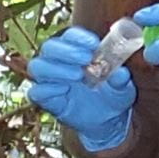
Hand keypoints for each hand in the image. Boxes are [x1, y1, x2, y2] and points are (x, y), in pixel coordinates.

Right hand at [24, 28, 136, 152]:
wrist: (107, 121)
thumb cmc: (113, 96)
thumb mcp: (122, 89)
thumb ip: (121, 81)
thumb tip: (121, 73)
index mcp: (78, 51)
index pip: (70, 36)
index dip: (78, 37)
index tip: (94, 43)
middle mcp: (60, 62)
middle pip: (50, 47)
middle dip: (66, 50)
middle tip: (86, 59)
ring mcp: (51, 80)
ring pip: (38, 66)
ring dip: (56, 68)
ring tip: (78, 75)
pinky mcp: (47, 99)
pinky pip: (36, 91)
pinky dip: (47, 89)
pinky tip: (64, 90)